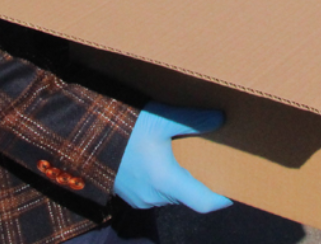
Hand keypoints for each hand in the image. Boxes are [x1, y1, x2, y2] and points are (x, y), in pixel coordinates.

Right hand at [113, 104, 230, 212]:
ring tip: (189, 157)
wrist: (86, 136)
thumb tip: (221, 118)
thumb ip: (193, 120)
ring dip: (182, 179)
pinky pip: (157, 193)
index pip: (204, 203)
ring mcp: (141, 199)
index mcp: (166, 181)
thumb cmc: (125, 128)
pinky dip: (166, 180)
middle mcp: (155, 197)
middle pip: (189, 196)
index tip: (235, 190)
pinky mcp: (131, 195)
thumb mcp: (161, 118)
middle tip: (215, 163)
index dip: (222, 199)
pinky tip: (165, 160)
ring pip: (173, 194)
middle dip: (202, 182)